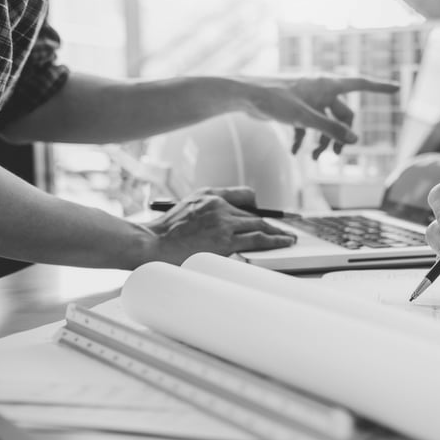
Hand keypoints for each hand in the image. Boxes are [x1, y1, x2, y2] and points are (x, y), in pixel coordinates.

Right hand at [144, 187, 296, 263]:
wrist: (151, 243)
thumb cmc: (165, 231)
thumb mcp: (186, 207)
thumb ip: (207, 207)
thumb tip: (227, 216)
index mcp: (210, 195)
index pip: (244, 195)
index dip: (257, 207)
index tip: (265, 215)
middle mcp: (219, 205)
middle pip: (254, 214)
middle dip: (271, 224)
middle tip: (285, 231)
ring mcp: (223, 223)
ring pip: (259, 225)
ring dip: (278, 232)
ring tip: (289, 239)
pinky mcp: (225, 241)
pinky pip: (256, 239)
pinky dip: (274, 241)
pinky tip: (283, 243)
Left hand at [243, 76, 398, 158]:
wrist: (244, 96)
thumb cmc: (274, 100)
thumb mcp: (305, 118)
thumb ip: (331, 129)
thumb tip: (354, 141)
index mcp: (327, 84)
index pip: (360, 84)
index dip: (379, 87)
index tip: (397, 88)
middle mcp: (320, 90)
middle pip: (343, 114)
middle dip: (341, 135)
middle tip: (335, 155)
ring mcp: (308, 100)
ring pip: (325, 123)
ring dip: (323, 141)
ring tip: (314, 158)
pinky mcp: (295, 109)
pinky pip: (308, 127)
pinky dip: (304, 140)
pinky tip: (296, 153)